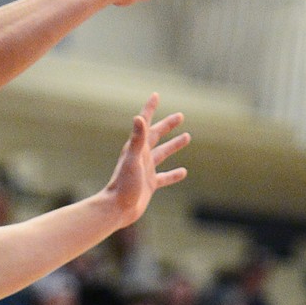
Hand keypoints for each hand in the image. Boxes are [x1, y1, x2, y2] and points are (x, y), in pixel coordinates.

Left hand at [101, 95, 191, 223]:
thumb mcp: (133, 159)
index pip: (144, 123)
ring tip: (187, 137)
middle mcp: (141, 156)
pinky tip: (183, 172)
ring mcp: (146, 170)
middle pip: (156, 136)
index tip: (156, 95)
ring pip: (163, 154)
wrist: (118, 208)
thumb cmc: (123, 184)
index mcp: (137, 148)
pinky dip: (174, 174)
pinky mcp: (150, 184)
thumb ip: (137, 139)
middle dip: (167, 125)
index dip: (150, 108)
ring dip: (174, 145)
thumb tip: (139, 117)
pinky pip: (165, 177)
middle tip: (180, 116)